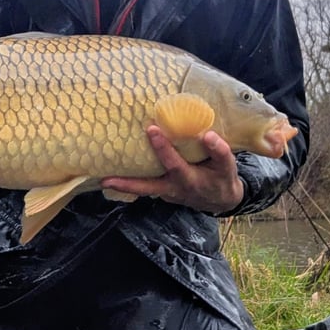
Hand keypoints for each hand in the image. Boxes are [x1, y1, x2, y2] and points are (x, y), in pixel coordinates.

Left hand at [101, 125, 243, 213]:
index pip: (173, 163)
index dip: (163, 148)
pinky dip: (130, 180)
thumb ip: (220, 152)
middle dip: (127, 183)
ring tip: (101, 176)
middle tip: (106, 180)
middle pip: (146, 188)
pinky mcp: (161, 191)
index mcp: (189, 180)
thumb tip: (207, 134)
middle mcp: (172, 189)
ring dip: (122, 185)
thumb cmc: (222, 180)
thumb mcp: (228, 168)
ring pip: (142, 189)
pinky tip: (117, 168)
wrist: (221, 200)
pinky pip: (145, 185)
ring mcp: (165, 193)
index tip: (153, 129)